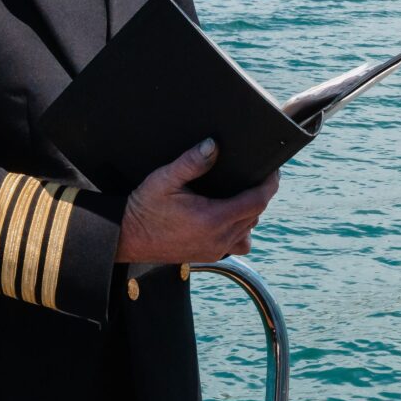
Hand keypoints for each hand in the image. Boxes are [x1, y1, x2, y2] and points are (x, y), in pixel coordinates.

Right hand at [114, 139, 280, 264]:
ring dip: (250, 213)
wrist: (127, 237)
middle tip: (255, 175)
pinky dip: (240, 231)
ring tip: (240, 195)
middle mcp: (218, 237)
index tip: (273, 171)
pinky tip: (228, 217)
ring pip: (249, 230)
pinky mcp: (209, 255)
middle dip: (260, 194)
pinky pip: (237, 244)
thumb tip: (213, 145)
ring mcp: (215, 249)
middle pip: (256, 214)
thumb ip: (192, 162)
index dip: (269, 184)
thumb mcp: (165, 179)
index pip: (257, 201)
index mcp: (212, 218)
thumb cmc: (144, 208)